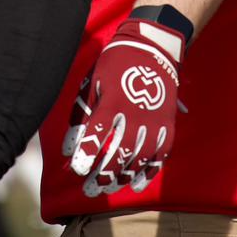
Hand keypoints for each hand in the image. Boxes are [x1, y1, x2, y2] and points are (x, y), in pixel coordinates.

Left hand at [62, 16, 183, 197]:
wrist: (152, 47)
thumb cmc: (115, 64)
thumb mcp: (93, 83)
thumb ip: (82, 114)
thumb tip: (69, 146)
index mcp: (113, 102)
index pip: (97, 135)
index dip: (87, 154)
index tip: (78, 170)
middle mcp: (134, 116)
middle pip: (118, 153)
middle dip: (103, 174)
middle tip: (90, 189)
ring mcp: (154, 122)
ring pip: (138, 158)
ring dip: (122, 176)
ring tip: (108, 186)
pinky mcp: (167, 126)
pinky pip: (159, 155)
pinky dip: (148, 172)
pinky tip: (135, 184)